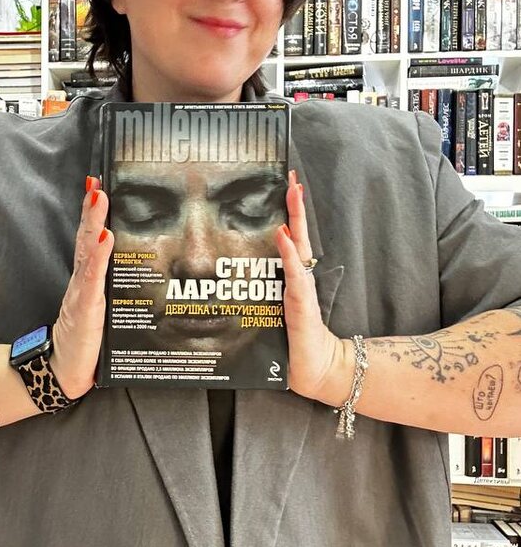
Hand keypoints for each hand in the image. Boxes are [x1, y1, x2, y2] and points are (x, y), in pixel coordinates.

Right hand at [50, 176, 113, 398]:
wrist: (66, 372)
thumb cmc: (87, 342)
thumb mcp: (105, 311)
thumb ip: (114, 290)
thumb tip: (133, 271)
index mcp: (89, 280)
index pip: (92, 239)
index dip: (94, 213)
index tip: (99, 184)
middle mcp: (83, 281)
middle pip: (87, 238)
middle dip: (92, 208)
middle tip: (97, 181)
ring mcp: (82, 292)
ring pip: (88, 251)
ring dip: (94, 223)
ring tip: (99, 197)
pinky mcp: (85, 309)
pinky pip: (91, 279)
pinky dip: (98, 257)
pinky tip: (105, 238)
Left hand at [275, 170, 351, 404]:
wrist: (314, 370)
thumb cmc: (289, 343)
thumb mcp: (268, 310)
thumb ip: (258, 291)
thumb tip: (232, 275)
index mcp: (292, 277)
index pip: (290, 237)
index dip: (288, 212)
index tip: (286, 184)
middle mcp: (300, 277)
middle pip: (298, 233)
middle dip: (295, 204)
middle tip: (292, 176)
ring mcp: (302, 288)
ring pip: (298, 246)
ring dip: (294, 219)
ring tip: (292, 191)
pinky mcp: (301, 303)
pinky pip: (294, 274)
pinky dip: (288, 254)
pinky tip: (282, 234)